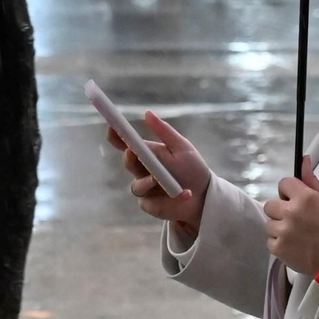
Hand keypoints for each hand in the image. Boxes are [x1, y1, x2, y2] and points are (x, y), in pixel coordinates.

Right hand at [107, 112, 209, 234]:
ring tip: (159, 180)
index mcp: (149, 154)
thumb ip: (164, 131)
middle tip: (132, 151)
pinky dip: (168, 198)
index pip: (127, 144)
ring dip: (147, 181)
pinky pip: (149, 202)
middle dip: (129, 157)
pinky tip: (185, 194)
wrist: (205, 195)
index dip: (117, 137)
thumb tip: (147, 113)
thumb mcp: (181, 147)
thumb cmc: (193, 169)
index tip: (112, 127)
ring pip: (136, 185)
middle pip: (129, 163)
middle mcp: (143, 171)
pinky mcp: (150, 205)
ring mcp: (146, 189)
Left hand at [264, 159, 318, 275]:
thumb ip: (311, 179)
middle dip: (280, 211)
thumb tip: (303, 158)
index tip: (295, 200)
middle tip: (294, 220)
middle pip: (270, 204)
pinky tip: (292, 245)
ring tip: (294, 234)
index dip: (288, 192)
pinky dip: (278, 243)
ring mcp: (282, 231)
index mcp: (304, 197)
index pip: (283, 184)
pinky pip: (270, 240)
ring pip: (269, 223)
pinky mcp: (278, 248)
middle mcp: (290, 212)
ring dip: (278, 228)